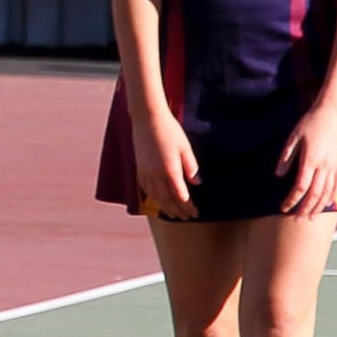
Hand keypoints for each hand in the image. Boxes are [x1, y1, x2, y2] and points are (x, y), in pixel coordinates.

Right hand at [135, 104, 200, 221]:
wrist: (147, 118)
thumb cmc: (169, 130)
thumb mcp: (185, 147)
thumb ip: (191, 166)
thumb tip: (197, 183)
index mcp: (170, 170)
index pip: (180, 195)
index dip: (188, 206)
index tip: (195, 212)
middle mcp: (156, 174)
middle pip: (167, 200)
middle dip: (178, 211)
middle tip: (187, 217)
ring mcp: (146, 172)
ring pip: (156, 197)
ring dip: (165, 207)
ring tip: (173, 214)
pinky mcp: (140, 168)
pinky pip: (146, 189)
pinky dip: (153, 198)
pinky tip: (158, 200)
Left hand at [276, 101, 336, 217]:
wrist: (334, 112)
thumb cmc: (311, 122)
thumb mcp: (294, 137)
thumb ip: (286, 157)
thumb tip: (279, 175)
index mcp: (310, 159)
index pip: (300, 187)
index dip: (292, 200)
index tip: (284, 208)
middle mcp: (324, 165)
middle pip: (315, 194)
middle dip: (305, 208)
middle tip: (297, 219)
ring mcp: (334, 165)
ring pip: (328, 192)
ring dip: (319, 206)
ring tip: (311, 216)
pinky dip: (332, 196)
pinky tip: (326, 203)